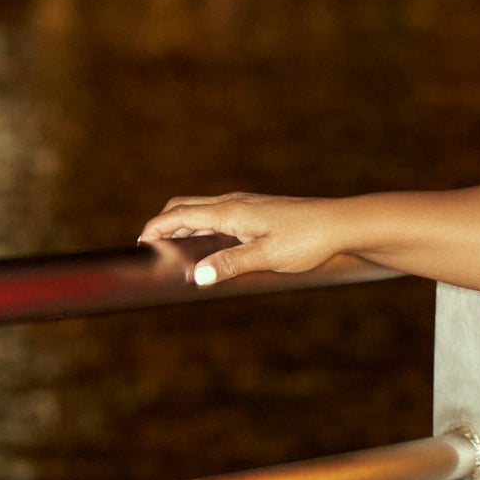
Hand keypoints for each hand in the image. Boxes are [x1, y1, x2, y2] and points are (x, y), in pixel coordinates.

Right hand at [140, 190, 351, 285]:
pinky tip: (208, 246)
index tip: (138, 242)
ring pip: (203, 211)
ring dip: (184, 226)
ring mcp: (246, 205)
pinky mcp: (258, 212)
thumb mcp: (267, 256)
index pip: (181, 214)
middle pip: (187, 207)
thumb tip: (197, 276)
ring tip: (173, 250)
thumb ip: (231, 265)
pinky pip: (219, 215)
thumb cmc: (307, 239)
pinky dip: (202, 227)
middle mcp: (235, 203)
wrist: (340, 224)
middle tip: (151, 247)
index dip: (156, 226)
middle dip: (164, 224)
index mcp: (231, 211)